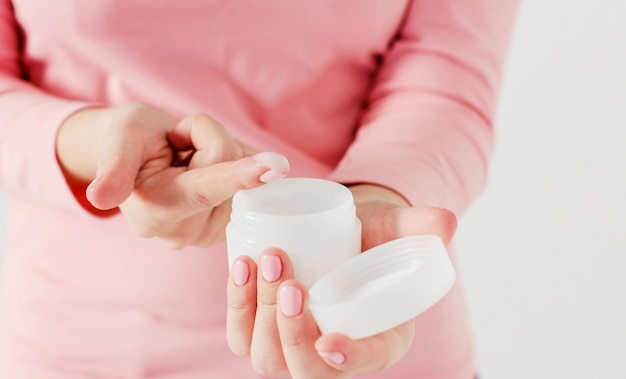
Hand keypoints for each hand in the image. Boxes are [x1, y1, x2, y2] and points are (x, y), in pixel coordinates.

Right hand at [56, 103, 288, 247]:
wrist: (137, 154)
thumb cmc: (128, 139)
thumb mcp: (119, 140)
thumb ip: (114, 167)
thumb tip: (101, 198)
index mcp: (154, 213)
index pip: (206, 188)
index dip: (240, 173)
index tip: (277, 165)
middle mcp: (182, 233)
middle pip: (231, 171)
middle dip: (212, 143)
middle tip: (179, 145)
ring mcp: (206, 235)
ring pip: (245, 176)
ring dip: (225, 155)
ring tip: (189, 160)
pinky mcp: (225, 229)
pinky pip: (253, 186)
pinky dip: (237, 170)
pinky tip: (208, 173)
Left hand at [226, 184, 455, 377]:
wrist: (343, 228)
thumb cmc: (376, 236)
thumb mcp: (400, 230)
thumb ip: (420, 228)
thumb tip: (445, 222)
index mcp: (379, 338)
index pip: (366, 361)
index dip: (348, 360)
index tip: (329, 343)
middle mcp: (334, 351)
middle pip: (306, 369)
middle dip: (292, 332)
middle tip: (292, 283)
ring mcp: (295, 342)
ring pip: (267, 358)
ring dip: (261, 314)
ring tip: (266, 261)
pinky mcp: (265, 325)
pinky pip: (242, 334)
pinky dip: (238, 304)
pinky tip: (242, 264)